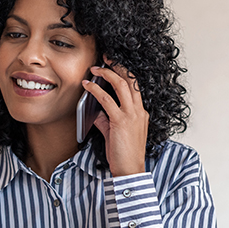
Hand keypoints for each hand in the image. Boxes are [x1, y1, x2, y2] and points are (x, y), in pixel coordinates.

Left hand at [83, 61, 147, 175]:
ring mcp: (131, 115)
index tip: (114, 64)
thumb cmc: (124, 154)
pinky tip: (88, 86)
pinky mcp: (120, 121)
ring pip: (121, 85)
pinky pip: (107, 100)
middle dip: (118, 66)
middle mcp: (139, 111)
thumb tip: (96, 112)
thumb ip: (107, 120)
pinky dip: (96, 90)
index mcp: (141, 113)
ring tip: (95, 69)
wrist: (130, 170)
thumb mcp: (116, 133)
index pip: (135, 86)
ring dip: (107, 73)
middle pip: (130, 80)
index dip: (124, 73)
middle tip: (106, 58)